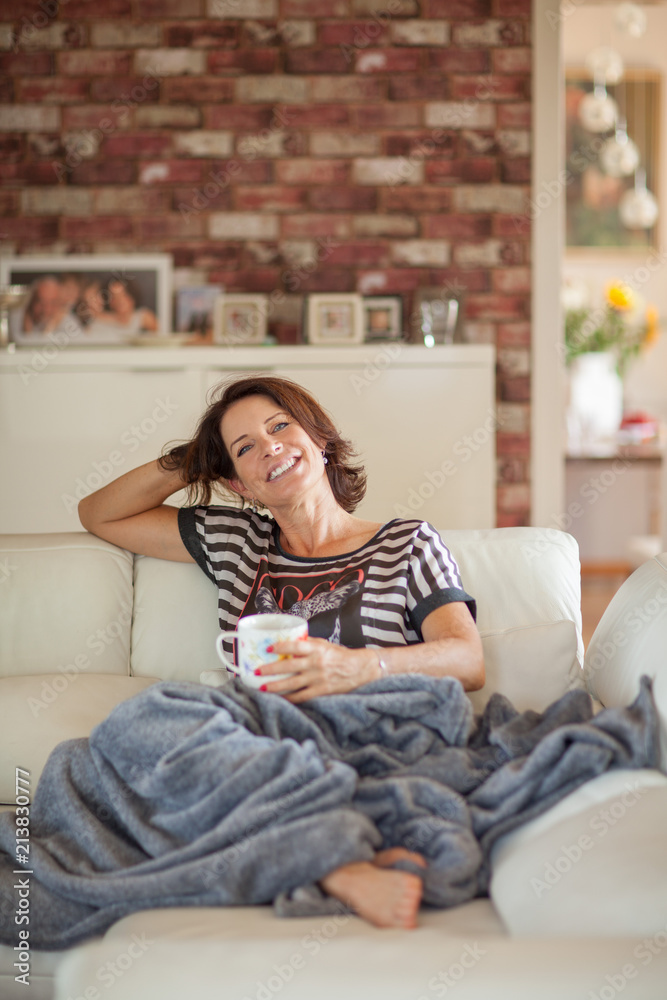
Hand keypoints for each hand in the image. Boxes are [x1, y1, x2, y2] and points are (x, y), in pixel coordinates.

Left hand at [256, 638, 379, 702]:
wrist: (361, 670)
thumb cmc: (341, 656)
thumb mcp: (325, 644)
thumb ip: (308, 643)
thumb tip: (288, 641)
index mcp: (317, 649)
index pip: (295, 645)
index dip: (280, 647)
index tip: (268, 648)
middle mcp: (316, 663)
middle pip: (289, 666)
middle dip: (270, 669)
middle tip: (256, 671)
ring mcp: (318, 678)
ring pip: (292, 683)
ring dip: (275, 686)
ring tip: (261, 687)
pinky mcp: (321, 691)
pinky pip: (302, 696)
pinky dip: (289, 698)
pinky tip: (279, 699)